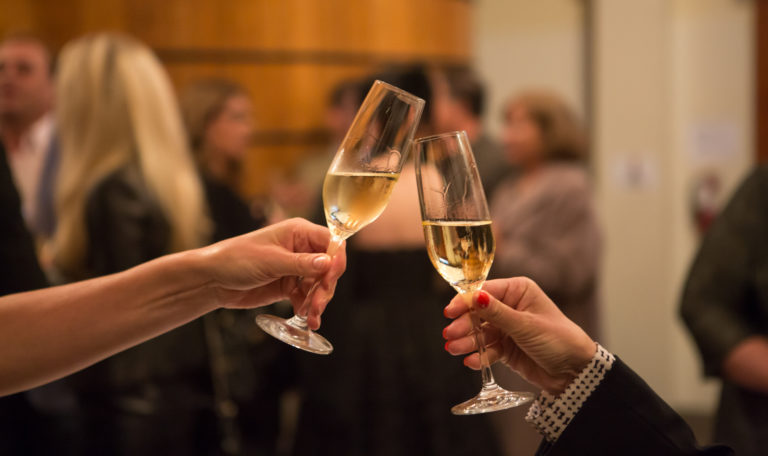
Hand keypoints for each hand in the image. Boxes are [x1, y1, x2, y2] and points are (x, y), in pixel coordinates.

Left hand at [195, 218, 345, 329]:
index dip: (336, 260)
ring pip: (320, 284)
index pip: (331, 242)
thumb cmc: (236, 259)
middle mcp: (301, 248)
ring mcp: (296, 268)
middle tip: (318, 305)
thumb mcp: (271, 261)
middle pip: (328, 267)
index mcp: (298, 232)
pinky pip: (307, 297)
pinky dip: (308, 308)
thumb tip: (328, 263)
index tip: (331, 279)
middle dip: (326, 287)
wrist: (213, 280)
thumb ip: (301, 264)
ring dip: (318, 301)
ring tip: (312, 317)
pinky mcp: (289, 285)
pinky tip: (306, 318)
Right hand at [443, 277, 595, 394]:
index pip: (484, 292)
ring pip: (480, 333)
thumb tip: (474, 296)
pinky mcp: (506, 348)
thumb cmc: (559, 340)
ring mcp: (507, 328)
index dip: (465, 302)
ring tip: (454, 349)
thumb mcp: (526, 325)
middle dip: (464, 325)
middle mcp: (510, 306)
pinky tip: (470, 361)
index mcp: (518, 291)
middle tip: (450, 335)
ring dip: (468, 341)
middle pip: (478, 313)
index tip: (449, 312)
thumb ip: (497, 313)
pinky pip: (488, 349)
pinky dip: (479, 355)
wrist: (575, 372)